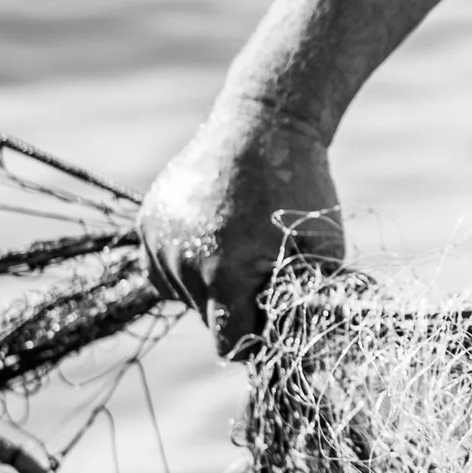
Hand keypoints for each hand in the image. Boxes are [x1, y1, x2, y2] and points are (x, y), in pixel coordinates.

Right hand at [138, 102, 344, 357]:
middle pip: (205, 319)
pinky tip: (211, 238)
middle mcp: (183, 261)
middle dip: (233, 308)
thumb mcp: (325, 251)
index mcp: (225, 274)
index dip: (253, 339)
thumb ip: (314, 303)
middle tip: (259, 271)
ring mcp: (160, 239)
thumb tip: (315, 347)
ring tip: (236, 246)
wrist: (263, 125)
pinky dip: (182, 265)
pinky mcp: (147, 221)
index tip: (270, 317)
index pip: (228, 344)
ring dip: (206, 285)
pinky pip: (160, 267)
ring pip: (180, 295)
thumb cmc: (302, 191)